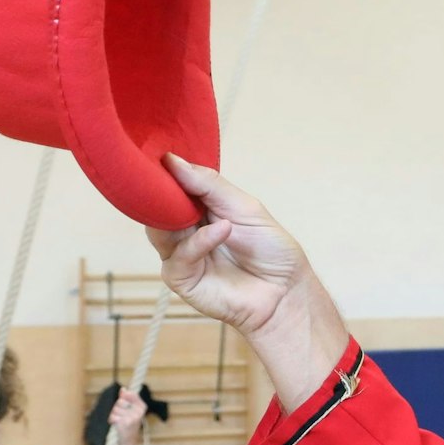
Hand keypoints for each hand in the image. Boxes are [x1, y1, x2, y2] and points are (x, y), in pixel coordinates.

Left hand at [109, 389, 145, 444]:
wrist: (127, 442)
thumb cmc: (128, 425)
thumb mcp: (131, 411)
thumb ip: (127, 399)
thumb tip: (123, 389)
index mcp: (142, 407)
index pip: (131, 394)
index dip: (124, 396)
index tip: (124, 402)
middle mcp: (139, 412)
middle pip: (120, 401)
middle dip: (117, 408)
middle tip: (121, 415)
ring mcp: (132, 417)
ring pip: (115, 409)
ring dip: (113, 415)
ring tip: (118, 421)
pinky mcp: (125, 423)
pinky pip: (113, 416)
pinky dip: (112, 420)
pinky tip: (116, 425)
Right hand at [149, 154, 320, 340]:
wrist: (286, 292)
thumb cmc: (271, 250)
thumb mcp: (244, 206)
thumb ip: (209, 184)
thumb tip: (171, 159)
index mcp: (197, 211)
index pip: (170, 187)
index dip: (163, 171)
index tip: (158, 152)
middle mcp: (183, 231)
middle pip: (157, 208)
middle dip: (160, 191)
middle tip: (162, 174)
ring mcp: (180, 255)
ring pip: (158, 230)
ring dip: (177, 215)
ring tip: (206, 208)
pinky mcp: (181, 279)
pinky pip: (179, 256)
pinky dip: (200, 241)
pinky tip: (223, 230)